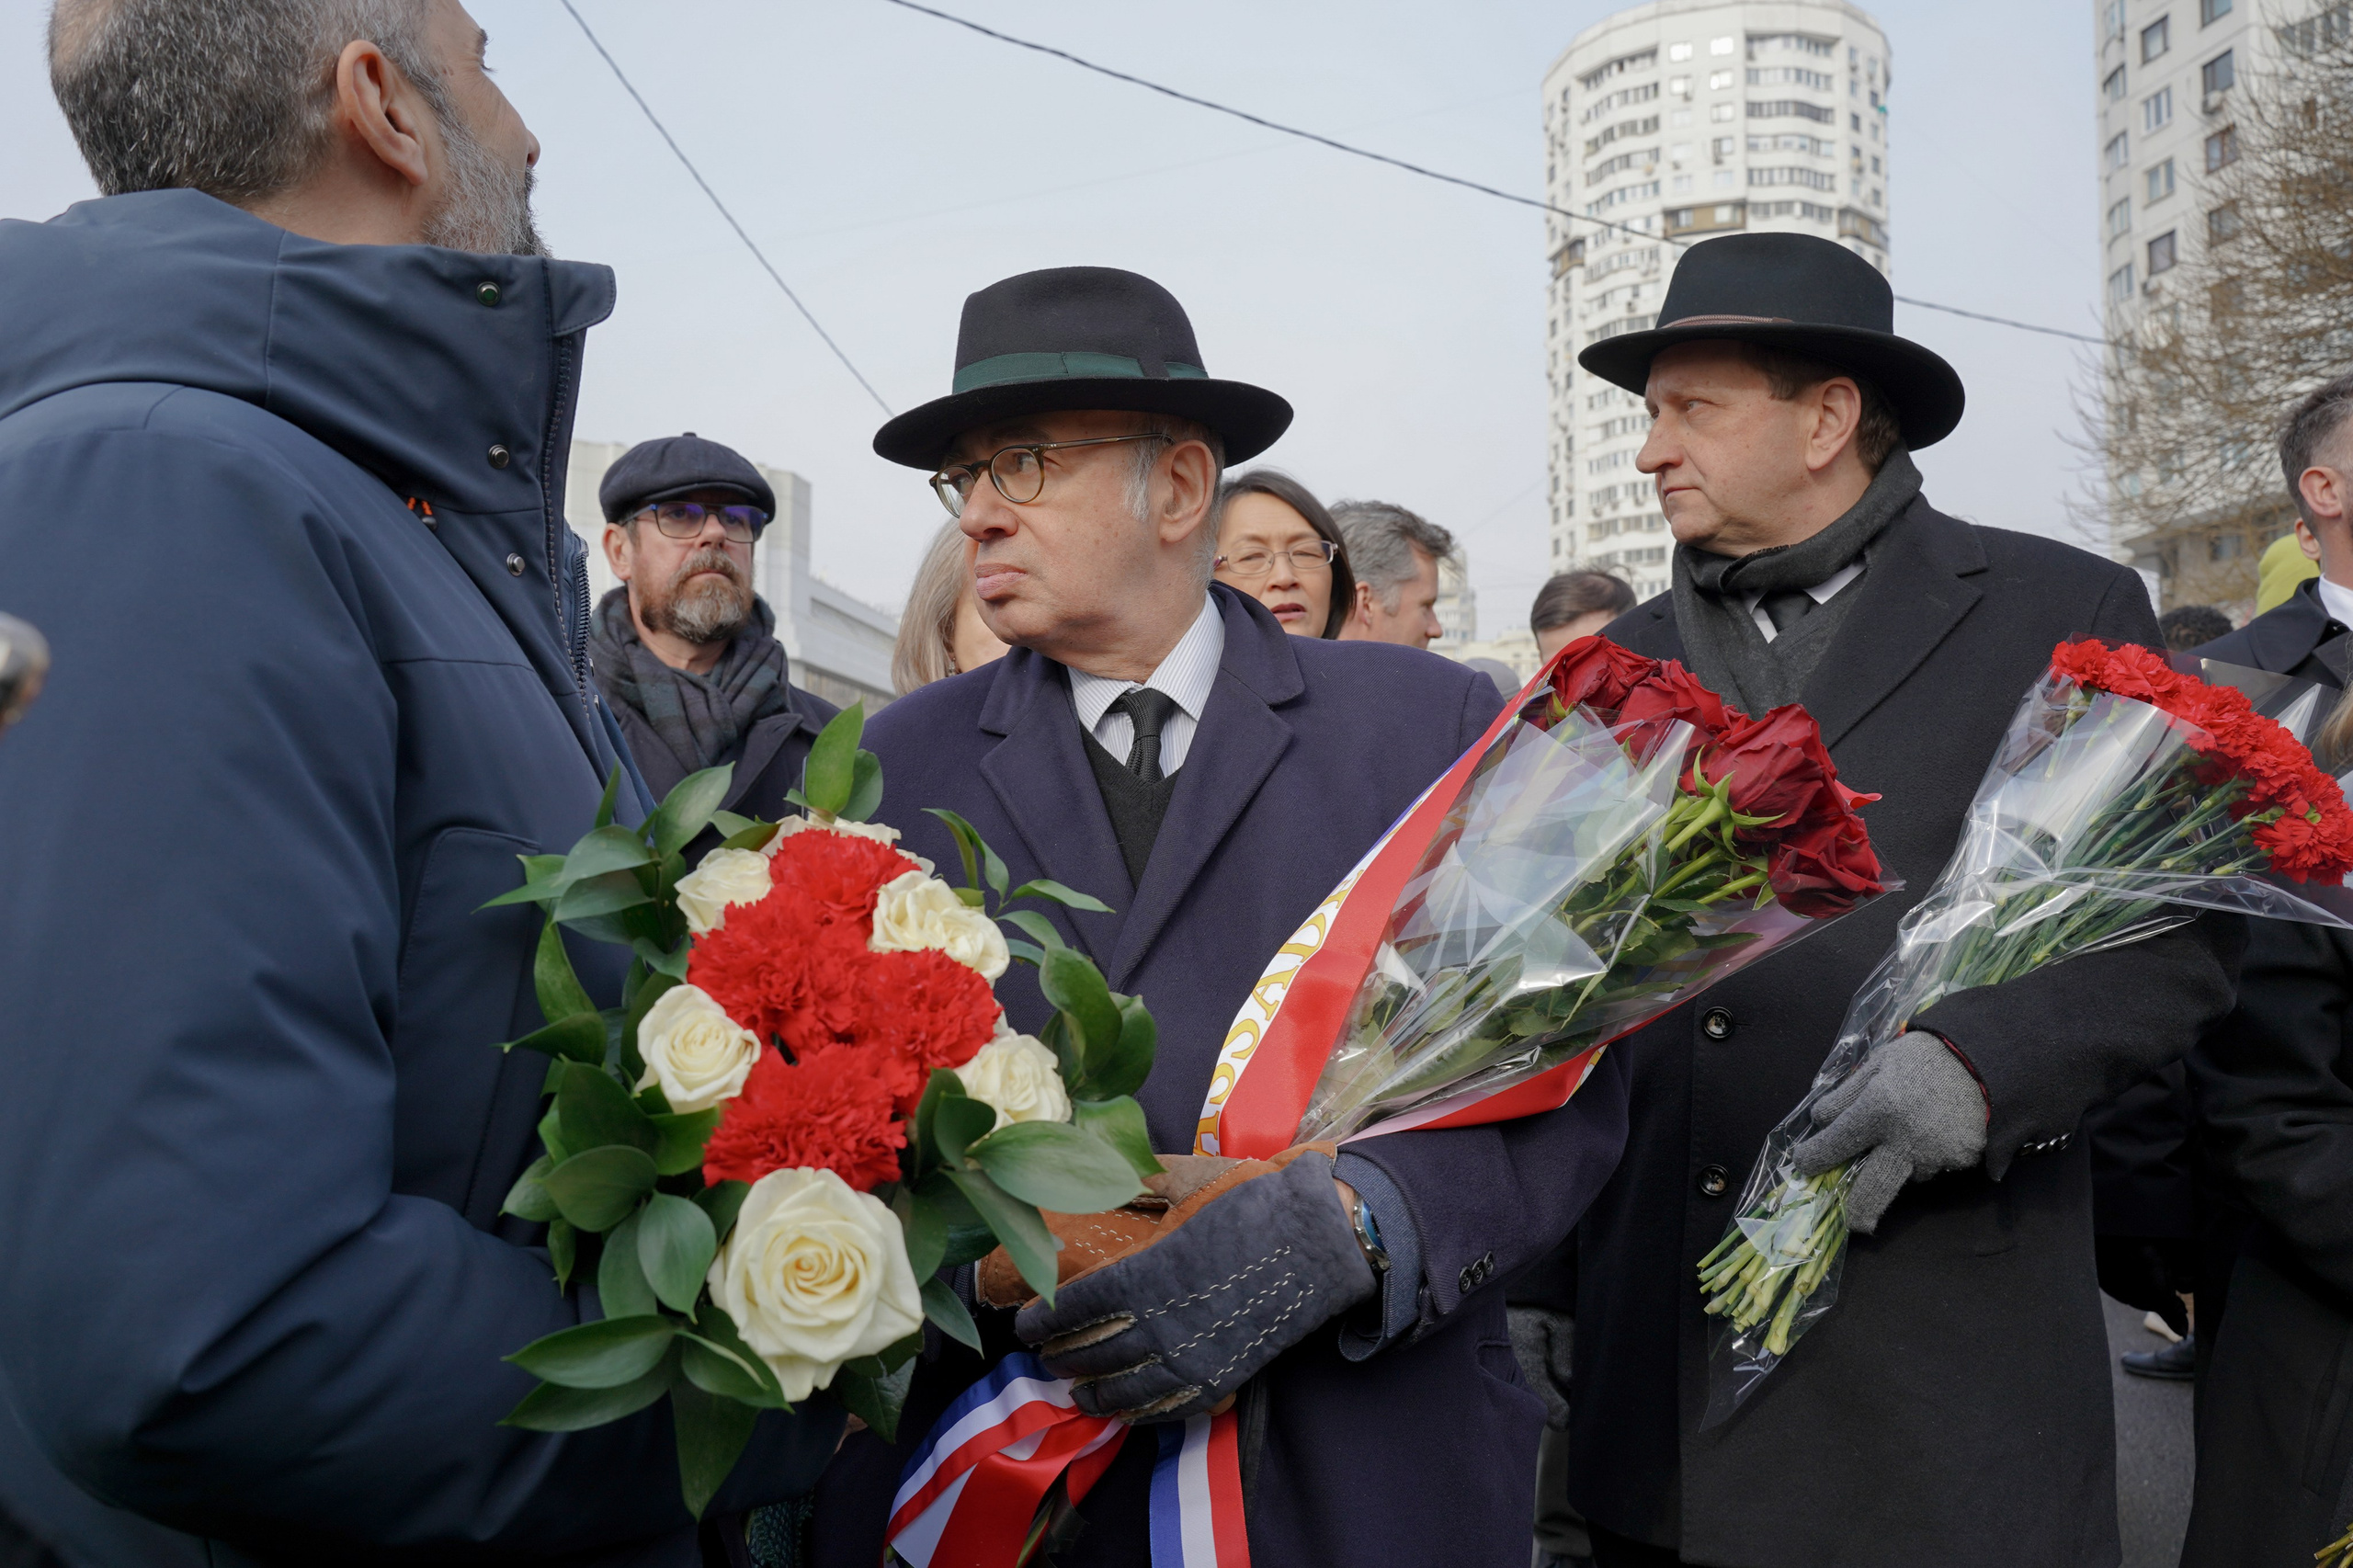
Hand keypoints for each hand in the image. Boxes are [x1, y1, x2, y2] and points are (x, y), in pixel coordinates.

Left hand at [1013, 1149, 1377, 1421]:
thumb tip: (1115, 1168)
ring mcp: (1193, 1356)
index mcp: (1144, 1274)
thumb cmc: (1256, 1202)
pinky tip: (1127, 1412)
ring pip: (1127, 1390)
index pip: (1073, 1309)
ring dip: (1094, 1394)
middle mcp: (1160, 1324)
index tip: (1023, 1327)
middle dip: (1062, 1360)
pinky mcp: (1224, 1376)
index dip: (1042, 1323)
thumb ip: (1147, 1179)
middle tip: (1045, 1359)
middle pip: (1092, 1355)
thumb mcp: (1193, 1180)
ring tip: (1077, 1392)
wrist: (1323, 1236)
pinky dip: (1141, 1414)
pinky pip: (1171, 1407)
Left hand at [1791, 1031, 1986, 1234]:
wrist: (1986, 1058)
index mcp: (1878, 1109)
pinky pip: (1938, 1165)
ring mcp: (1935, 1152)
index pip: (1838, 1142)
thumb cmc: (1925, 1057)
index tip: (1804, 1165)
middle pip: (1874, 1187)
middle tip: (1852, 1221)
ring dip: (1904, 1164)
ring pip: (1910, 1175)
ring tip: (1913, 1132)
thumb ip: (1848, 1093)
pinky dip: (1933, 1155)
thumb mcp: (1880, 1063)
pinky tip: (1937, 1130)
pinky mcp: (1961, 1158)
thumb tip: (1820, 1119)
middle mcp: (1904, 1138)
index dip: (1816, 1156)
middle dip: (1859, 1210)